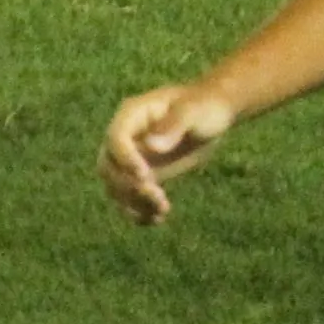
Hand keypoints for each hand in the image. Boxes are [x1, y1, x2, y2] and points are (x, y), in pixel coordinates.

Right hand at [99, 82, 239, 223]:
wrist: (214, 116)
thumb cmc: (205, 105)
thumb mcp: (194, 110)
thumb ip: (174, 125)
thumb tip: (151, 146)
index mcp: (131, 115)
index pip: (115, 139)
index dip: (125, 159)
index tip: (144, 175)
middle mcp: (124, 139)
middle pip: (108, 168)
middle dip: (127, 185)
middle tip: (157, 194)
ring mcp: (130, 160)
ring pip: (116, 188)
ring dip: (134, 203)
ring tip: (162, 209)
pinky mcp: (142, 177)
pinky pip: (130, 198)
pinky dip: (140, 211)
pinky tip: (158, 218)